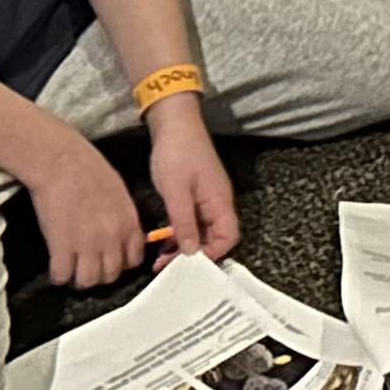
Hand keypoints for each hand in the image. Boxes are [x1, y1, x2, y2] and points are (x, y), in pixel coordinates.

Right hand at [27, 134, 147, 289]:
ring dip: (79, 278)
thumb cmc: (88, 168)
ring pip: (88, 281)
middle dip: (100, 274)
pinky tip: (56, 265)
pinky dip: (58, 274)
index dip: (121, 263)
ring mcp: (87, 244)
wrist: (61, 161)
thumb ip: (122, 217)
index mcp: (128, 222)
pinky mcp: (61, 246)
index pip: (134, 260)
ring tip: (72, 269)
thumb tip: (120, 233)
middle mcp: (112, 237)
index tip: (110, 261)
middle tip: (88, 267)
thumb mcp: (119, 192)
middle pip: (111, 275)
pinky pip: (62, 275)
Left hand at [145, 97, 239, 264]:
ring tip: (160, 258)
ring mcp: (207, 199)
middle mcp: (217, 203)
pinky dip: (180, 233)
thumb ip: (184, 222)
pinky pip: (192, 222)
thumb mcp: (176, 191)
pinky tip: (162, 240)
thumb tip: (191, 252)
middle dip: (193, 255)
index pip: (228, 237)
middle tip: (166, 266)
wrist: (174, 123)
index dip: (212, 254)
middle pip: (215, 238)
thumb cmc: (177, 153)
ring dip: (184, 246)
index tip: (186, 263)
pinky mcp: (195, 195)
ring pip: (202, 232)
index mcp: (220, 201)